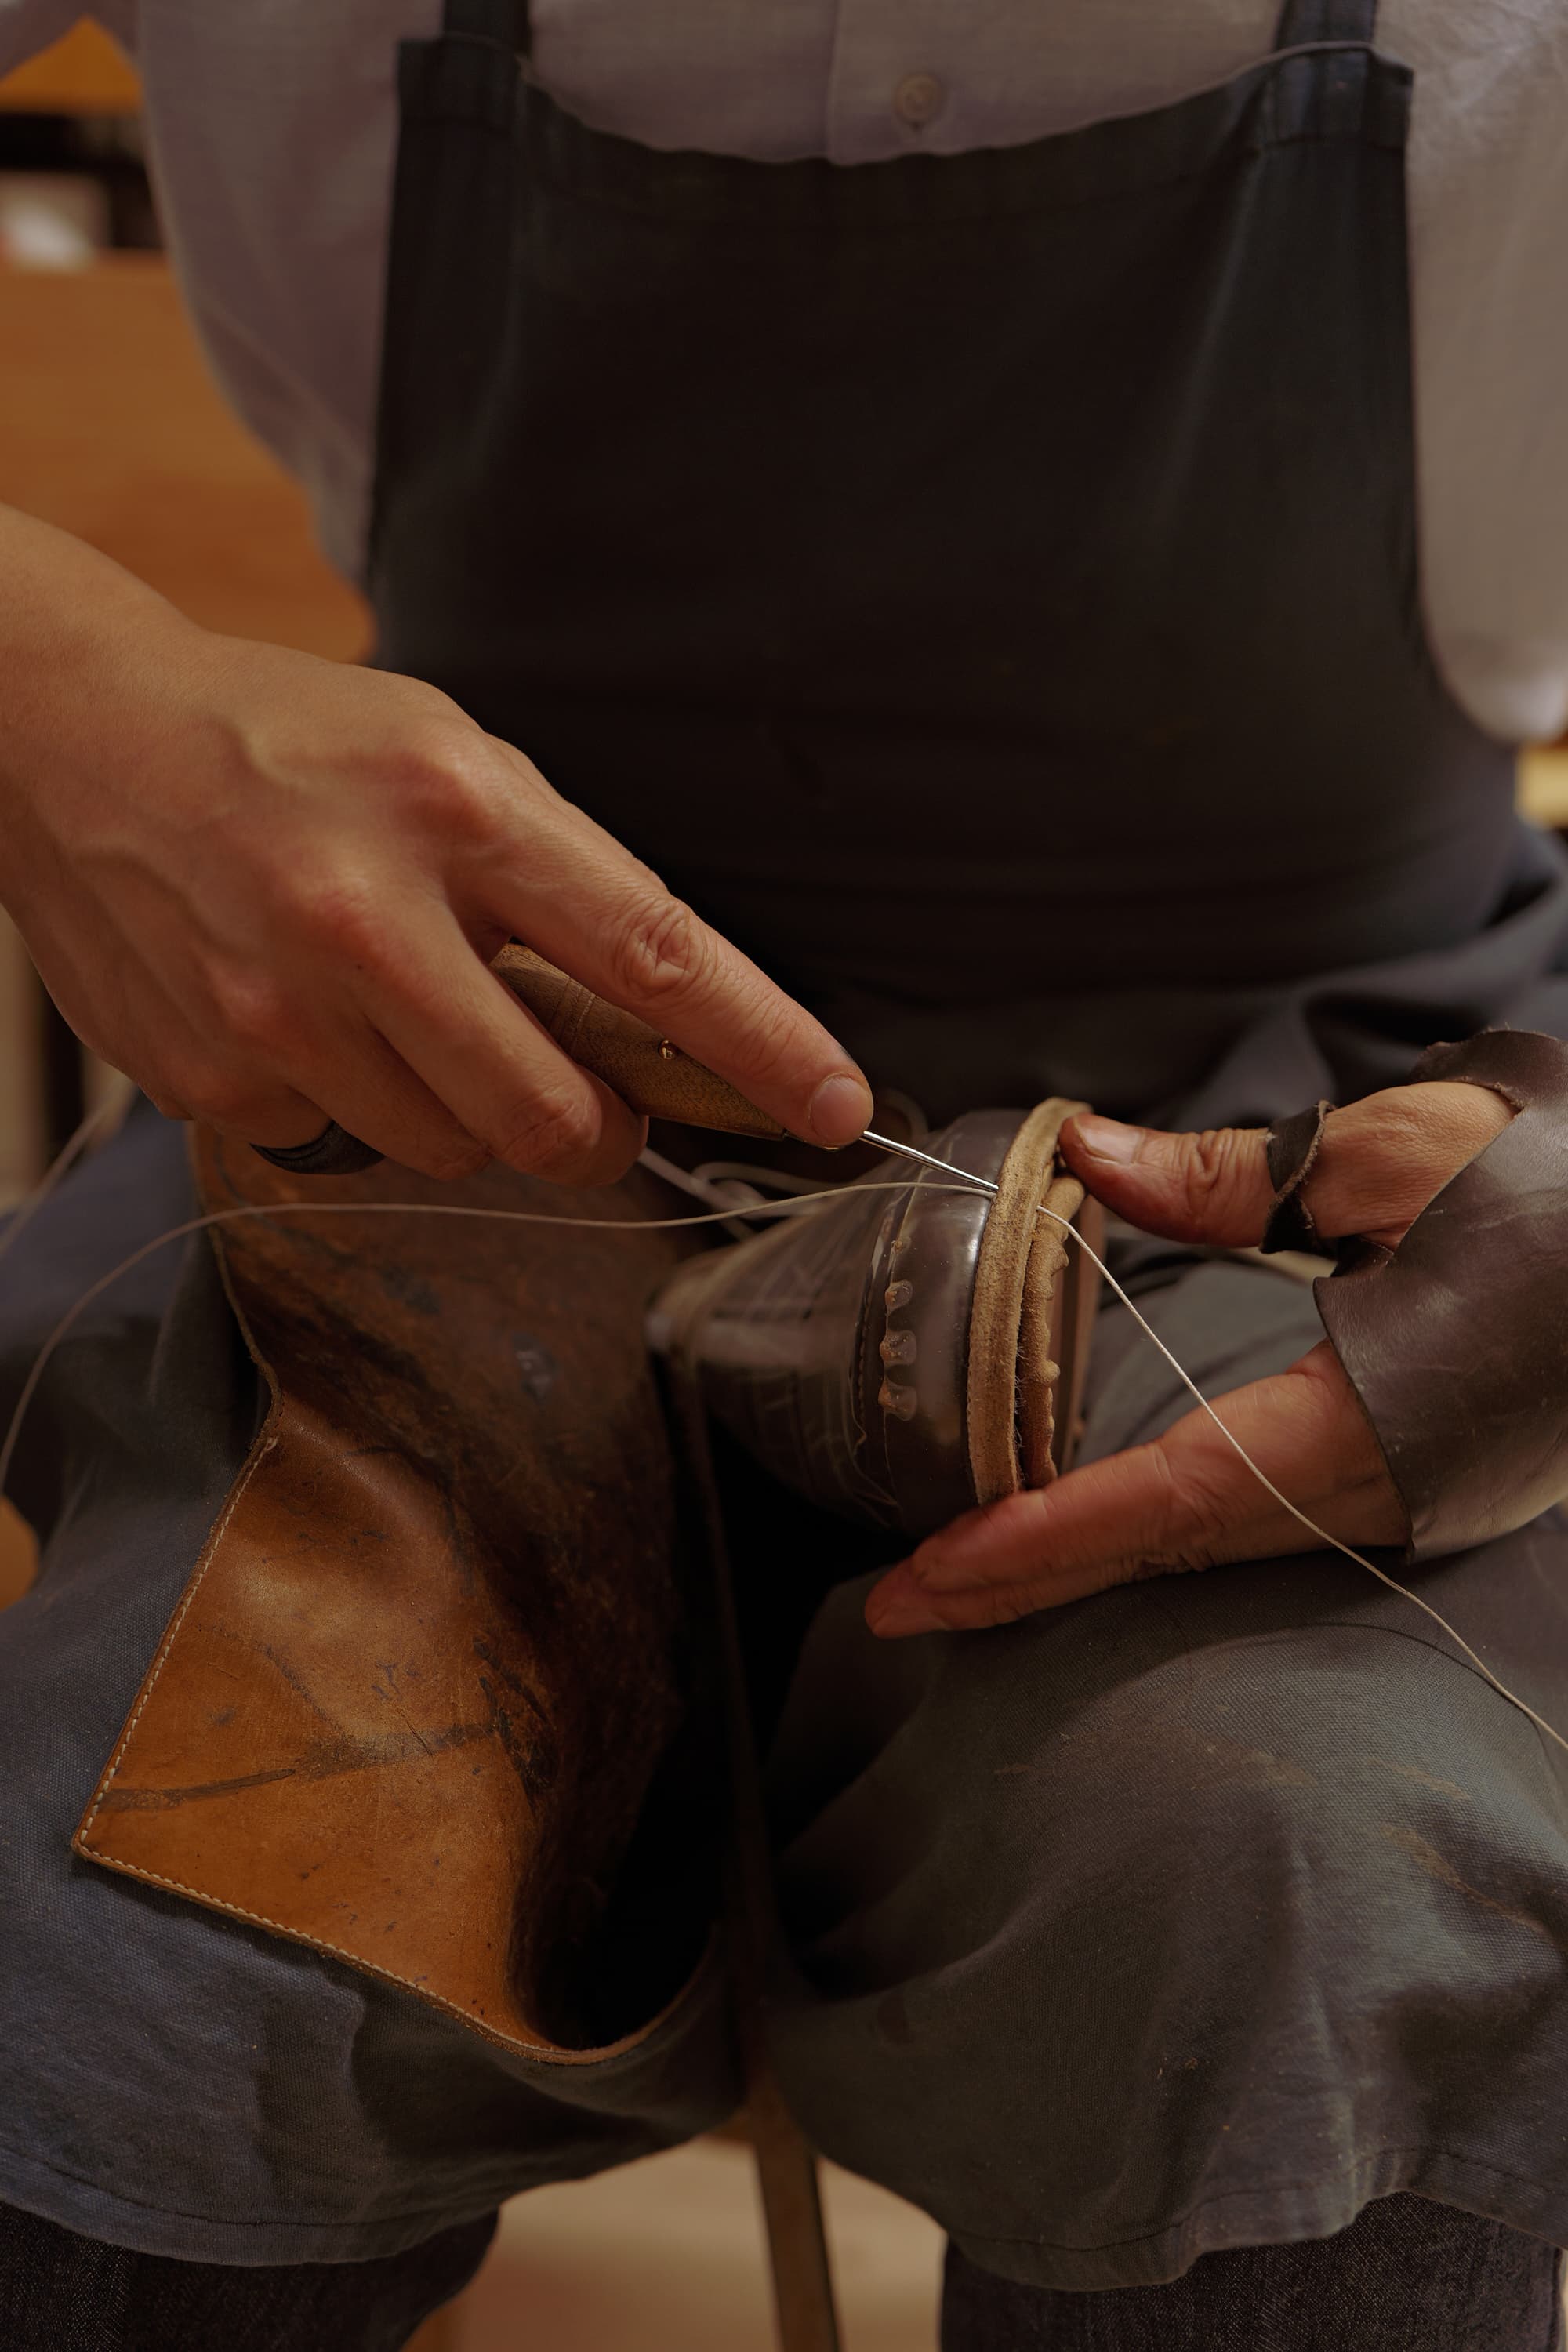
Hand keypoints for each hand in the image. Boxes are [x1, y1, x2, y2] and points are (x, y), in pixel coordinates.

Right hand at [0, 513, 870, 1182]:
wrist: (66, 734)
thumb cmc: (284, 740)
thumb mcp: (443, 756)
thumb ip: (552, 884)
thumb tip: (654, 1028)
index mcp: (456, 806)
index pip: (649, 953)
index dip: (759, 1047)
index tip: (835, 1110)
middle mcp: (365, 913)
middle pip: (549, 1118)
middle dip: (593, 1134)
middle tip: (587, 1103)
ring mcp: (276, 1005)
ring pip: (447, 1149)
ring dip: (459, 1108)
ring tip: (396, 1007)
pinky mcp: (209, 1070)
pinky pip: (336, 1143)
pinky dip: (348, 1099)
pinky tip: (299, 1011)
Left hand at [864, 1078, 1510, 1636]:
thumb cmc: (1557, 1186)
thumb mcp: (1389, 1154)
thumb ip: (1224, 1174)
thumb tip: (1082, 1157)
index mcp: (1371, 1420)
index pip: (1172, 1495)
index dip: (1044, 1537)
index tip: (935, 1573)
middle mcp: (1380, 1491)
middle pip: (1175, 1547)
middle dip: (1034, 1580)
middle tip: (901, 1605)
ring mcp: (1404, 1504)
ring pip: (1214, 1547)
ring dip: (1087, 1560)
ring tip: (966, 1571)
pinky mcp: (1414, 1487)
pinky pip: (1258, 1524)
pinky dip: (1158, 1530)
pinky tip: (1093, 1522)